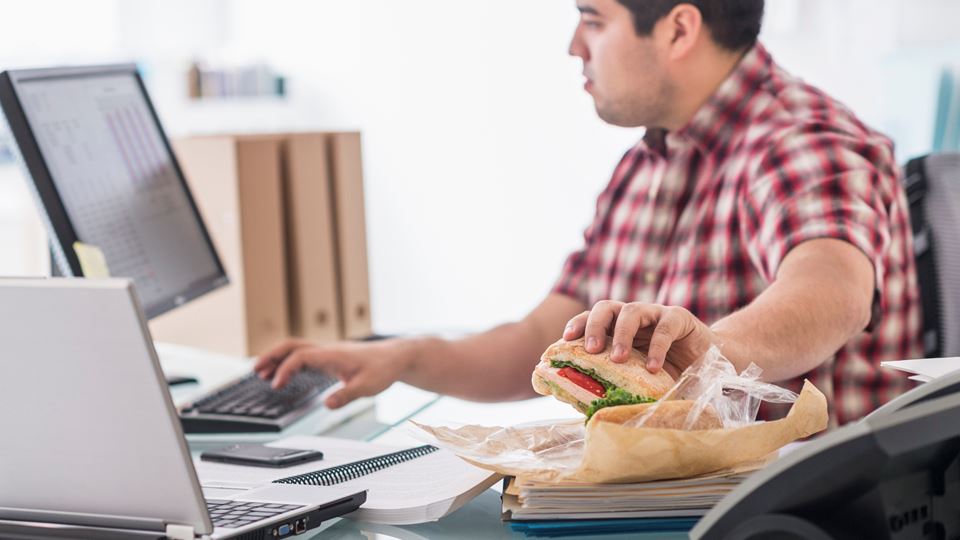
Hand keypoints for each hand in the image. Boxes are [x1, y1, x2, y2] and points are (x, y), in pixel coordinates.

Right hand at [253, 338, 412, 408]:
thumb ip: (346, 396)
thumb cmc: (383, 369)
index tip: (275, 384)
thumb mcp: (367, 387)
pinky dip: (289, 363)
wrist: (396, 357)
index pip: (301, 357)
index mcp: (333, 355)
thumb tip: (327, 404)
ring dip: (278, 358)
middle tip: (255, 370)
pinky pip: (304, 356)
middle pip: (292, 345)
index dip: (285, 369)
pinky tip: (285, 375)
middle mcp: (327, 350)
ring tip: (262, 373)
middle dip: (271, 356)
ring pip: (296, 349)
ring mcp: (328, 352)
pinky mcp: (331, 357)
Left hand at [562, 301, 717, 378]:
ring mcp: (655, 314)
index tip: (566, 339)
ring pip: (632, 311)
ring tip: (618, 359)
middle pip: (607, 307)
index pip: (592, 318)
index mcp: (618, 328)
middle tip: (591, 349)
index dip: (578, 324)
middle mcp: (633, 317)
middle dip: (595, 325)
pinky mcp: (679, 318)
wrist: (708, 363)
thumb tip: (583, 405)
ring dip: (622, 334)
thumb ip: (616, 385)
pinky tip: (652, 368)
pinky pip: (664, 327)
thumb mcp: (639, 380)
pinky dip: (656, 347)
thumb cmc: (668, 372)